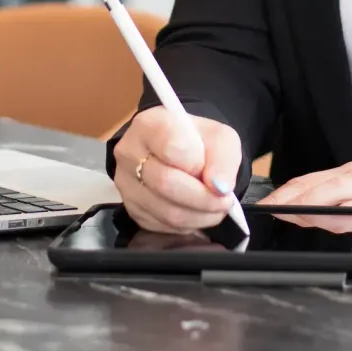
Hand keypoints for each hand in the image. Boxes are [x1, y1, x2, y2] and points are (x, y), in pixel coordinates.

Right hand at [113, 107, 243, 234]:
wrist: (180, 152)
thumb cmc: (196, 141)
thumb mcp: (219, 137)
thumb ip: (223, 157)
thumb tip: (219, 187)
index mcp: (149, 124)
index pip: (172, 147)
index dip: (197, 163)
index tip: (209, 167)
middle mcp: (129, 153)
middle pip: (166, 184)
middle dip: (203, 198)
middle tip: (224, 200)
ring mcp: (127, 183)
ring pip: (166, 211)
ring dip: (199, 216)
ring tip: (215, 208)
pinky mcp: (132, 209)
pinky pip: (163, 226)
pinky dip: (188, 225)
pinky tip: (197, 212)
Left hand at [258, 157, 351, 232]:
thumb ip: (344, 192)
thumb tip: (311, 207)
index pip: (311, 179)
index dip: (287, 191)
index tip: (266, 203)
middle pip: (316, 186)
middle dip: (290, 199)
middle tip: (268, 210)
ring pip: (333, 196)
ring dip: (308, 207)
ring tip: (287, 215)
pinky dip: (339, 215)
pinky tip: (324, 220)